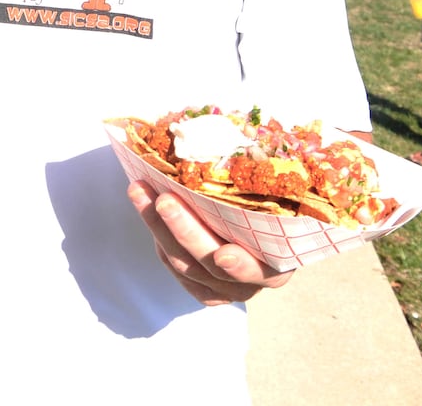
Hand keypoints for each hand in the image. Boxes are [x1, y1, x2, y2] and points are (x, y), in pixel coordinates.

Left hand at [128, 182, 289, 304]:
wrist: (254, 222)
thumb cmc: (267, 201)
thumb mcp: (270, 191)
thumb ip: (256, 180)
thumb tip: (242, 134)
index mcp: (280, 261)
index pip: (262, 270)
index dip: (241, 264)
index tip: (223, 254)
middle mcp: (252, 281)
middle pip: (212, 266)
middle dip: (185, 231)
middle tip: (165, 201)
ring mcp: (224, 287)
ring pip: (185, 264)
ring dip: (159, 225)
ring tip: (141, 190)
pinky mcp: (200, 286)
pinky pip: (173, 265)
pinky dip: (157, 233)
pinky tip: (145, 203)